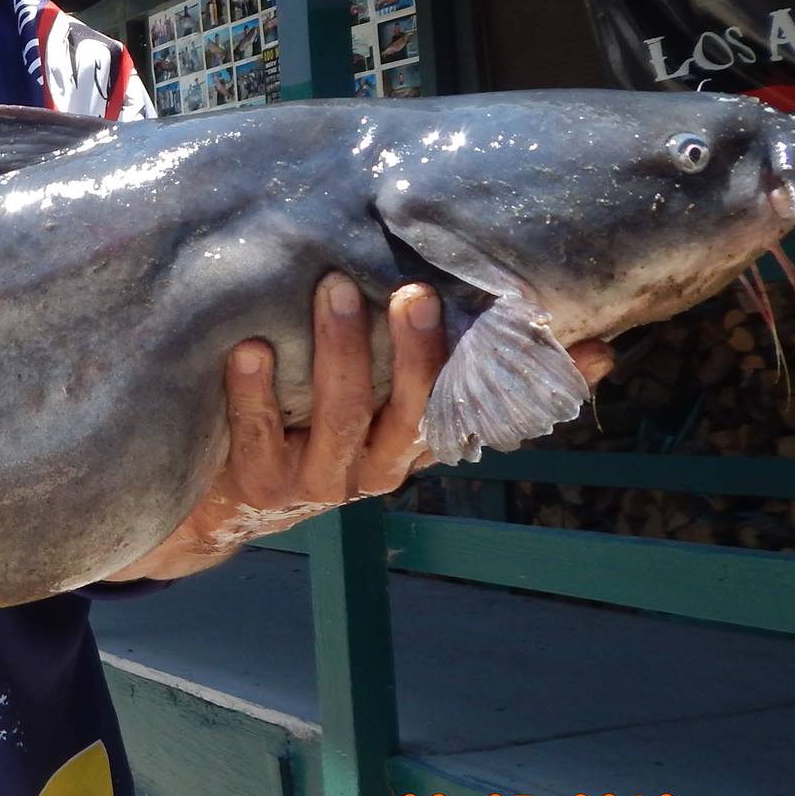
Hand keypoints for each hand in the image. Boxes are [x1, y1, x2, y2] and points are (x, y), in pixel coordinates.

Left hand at [114, 274, 614, 580]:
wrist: (208, 505)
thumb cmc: (294, 423)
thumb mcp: (358, 391)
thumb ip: (416, 352)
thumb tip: (499, 304)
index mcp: (409, 442)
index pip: (486, 407)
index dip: (533, 379)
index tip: (587, 341)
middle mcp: (374, 467)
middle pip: (414, 411)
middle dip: (420, 352)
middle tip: (415, 291)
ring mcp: (316, 481)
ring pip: (343, 418)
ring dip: (342, 352)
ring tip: (334, 289)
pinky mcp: (256, 487)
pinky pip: (259, 436)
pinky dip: (254, 393)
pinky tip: (247, 349)